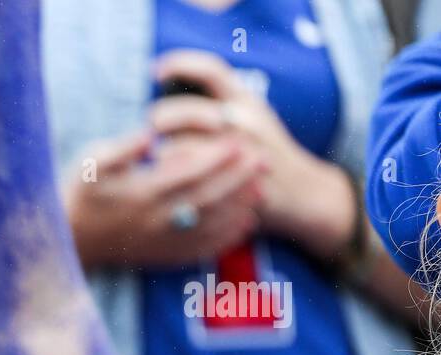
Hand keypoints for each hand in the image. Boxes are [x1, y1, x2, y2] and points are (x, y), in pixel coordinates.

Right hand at [63, 125, 265, 268]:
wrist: (67, 240)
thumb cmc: (78, 194)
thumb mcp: (91, 162)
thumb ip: (122, 148)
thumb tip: (149, 134)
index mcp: (141, 193)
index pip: (189, 171)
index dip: (217, 157)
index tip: (238, 141)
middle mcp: (155, 220)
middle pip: (208, 197)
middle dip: (238, 178)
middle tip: (262, 159)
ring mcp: (161, 241)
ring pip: (211, 224)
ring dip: (239, 206)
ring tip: (260, 188)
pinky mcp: (162, 257)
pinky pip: (201, 249)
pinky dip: (226, 238)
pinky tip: (244, 224)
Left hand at [150, 49, 356, 260]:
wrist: (301, 191)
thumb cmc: (265, 152)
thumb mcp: (252, 117)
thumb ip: (218, 106)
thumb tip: (170, 104)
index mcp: (245, 100)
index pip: (211, 70)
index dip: (181, 63)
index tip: (157, 70)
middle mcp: (243, 120)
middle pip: (184, 111)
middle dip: (160, 118)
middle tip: (152, 127)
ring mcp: (237, 151)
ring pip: (178, 146)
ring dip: (162, 153)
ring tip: (161, 158)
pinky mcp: (230, 180)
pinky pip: (187, 176)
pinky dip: (172, 176)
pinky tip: (170, 178)